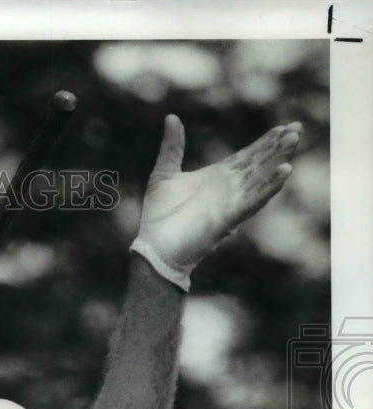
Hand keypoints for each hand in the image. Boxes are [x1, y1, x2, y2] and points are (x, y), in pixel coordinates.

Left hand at [134, 115, 301, 285]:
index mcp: (217, 177)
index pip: (247, 156)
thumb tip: (172, 117)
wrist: (154, 247)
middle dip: (277, 146)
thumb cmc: (159, 216)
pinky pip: (254, 200)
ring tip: (293, 142)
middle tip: (297, 128)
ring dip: (278, 161)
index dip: (265, 142)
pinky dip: (269, 186)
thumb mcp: (164, 173)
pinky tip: (284, 171)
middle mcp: (228, 189)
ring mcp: (231, 203)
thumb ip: (173, 147)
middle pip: (259, 164)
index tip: (283, 127)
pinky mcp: (229, 218)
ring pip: (261, 179)